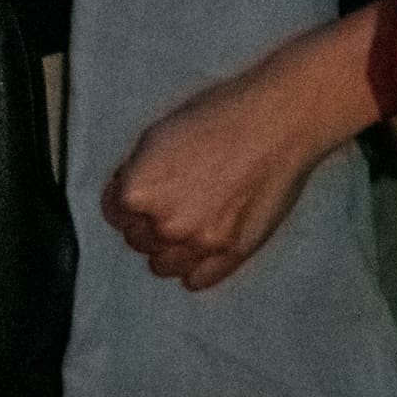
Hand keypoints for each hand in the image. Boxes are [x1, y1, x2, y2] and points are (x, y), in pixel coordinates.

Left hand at [105, 59, 351, 290]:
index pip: (115, 214)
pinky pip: (198, 280)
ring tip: (198, 223)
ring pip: (165, 266)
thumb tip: (133, 196)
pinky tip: (208, 246)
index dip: (134, 199)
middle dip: (153, 223)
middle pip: (139, 241)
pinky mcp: (232, 253)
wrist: (282, 120)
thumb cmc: (223, 116)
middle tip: (183, 200)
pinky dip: (199, 268)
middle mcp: (163, 225)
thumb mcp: (160, 134)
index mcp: (136, 194)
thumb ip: (138, 173)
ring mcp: (199, 244)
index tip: (155, 189)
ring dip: (173, 249)